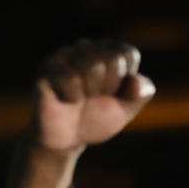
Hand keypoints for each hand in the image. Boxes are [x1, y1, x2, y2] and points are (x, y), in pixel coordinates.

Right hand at [33, 39, 154, 152]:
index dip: (123, 81)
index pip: (128, 54)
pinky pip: (69, 78)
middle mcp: (86, 47)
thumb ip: (141, 94)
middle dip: (107, 88)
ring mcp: (64, 55)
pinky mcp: (46, 68)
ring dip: (89, 93)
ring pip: (91, 66)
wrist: (66, 140)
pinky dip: (72, 97)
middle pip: (111, 60)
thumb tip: (136, 80)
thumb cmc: (97, 119)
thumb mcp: (127, 109)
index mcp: (109, 51)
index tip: (112, 94)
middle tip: (93, 99)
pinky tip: (65, 100)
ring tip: (79, 100)